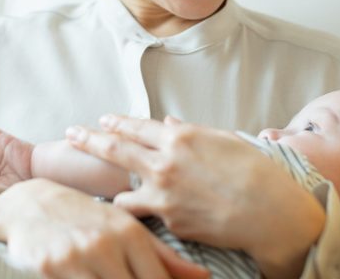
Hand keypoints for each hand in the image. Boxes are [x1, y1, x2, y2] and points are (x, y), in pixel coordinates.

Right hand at [0, 179, 209, 278]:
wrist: (30, 204)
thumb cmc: (86, 217)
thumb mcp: (125, 228)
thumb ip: (165, 256)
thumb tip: (204, 277)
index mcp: (130, 233)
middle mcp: (107, 244)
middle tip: (134, 278)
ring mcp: (78, 257)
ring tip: (114, 277)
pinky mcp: (52, 267)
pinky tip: (93, 278)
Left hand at [66, 115, 325, 277]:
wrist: (269, 212)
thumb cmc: (254, 172)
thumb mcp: (224, 140)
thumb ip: (191, 132)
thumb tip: (167, 125)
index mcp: (180, 138)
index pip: (136, 126)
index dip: (116, 122)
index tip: (102, 119)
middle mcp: (165, 163)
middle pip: (115, 149)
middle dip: (89, 139)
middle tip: (71, 134)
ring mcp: (163, 194)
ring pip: (122, 189)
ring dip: (112, 186)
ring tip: (99, 186)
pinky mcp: (168, 220)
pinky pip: (145, 213)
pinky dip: (138, 210)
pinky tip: (129, 212)